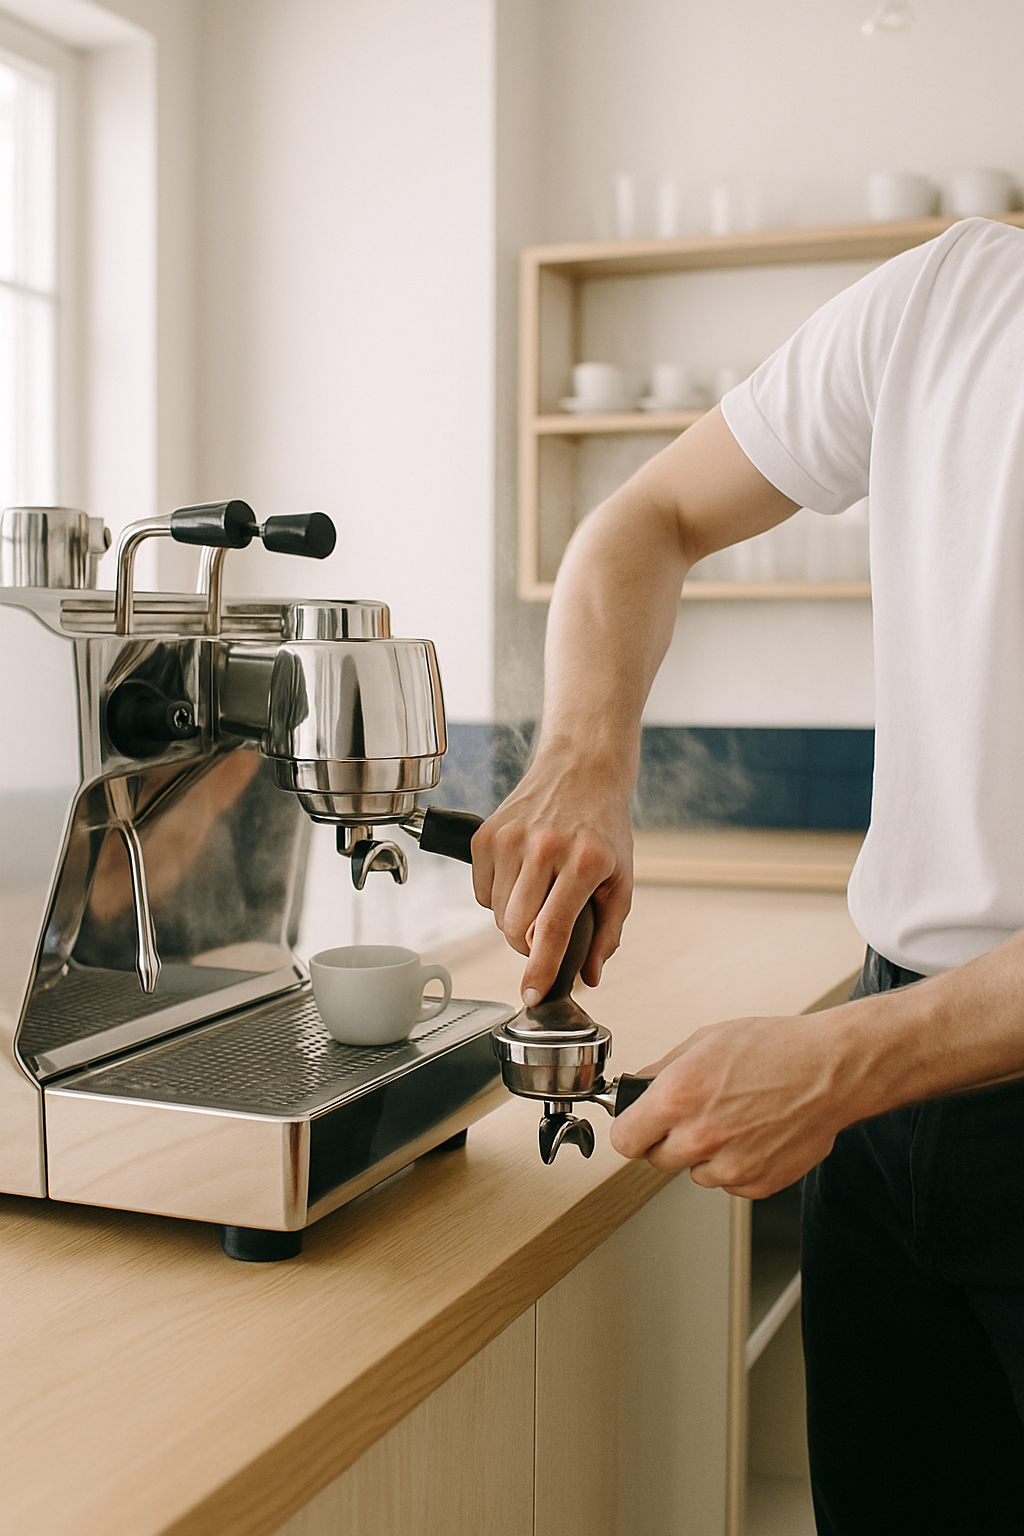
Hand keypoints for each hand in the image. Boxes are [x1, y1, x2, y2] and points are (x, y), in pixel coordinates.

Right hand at [470, 749, 633, 1002]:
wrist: (581, 768)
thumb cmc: (604, 826)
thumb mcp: (621, 879)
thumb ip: (608, 933)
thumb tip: (589, 977)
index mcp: (583, 862)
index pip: (553, 930)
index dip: (540, 969)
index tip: (531, 996)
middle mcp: (544, 848)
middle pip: (517, 929)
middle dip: (529, 946)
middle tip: (546, 933)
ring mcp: (510, 839)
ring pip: (496, 914)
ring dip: (514, 920)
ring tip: (538, 894)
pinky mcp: (486, 834)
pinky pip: (480, 891)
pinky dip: (496, 897)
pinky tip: (520, 876)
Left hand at [609, 1011, 854, 1197]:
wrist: (830, 1070)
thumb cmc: (774, 1049)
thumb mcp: (705, 1041)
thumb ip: (662, 1070)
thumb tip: (636, 1088)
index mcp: (676, 1097)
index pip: (624, 1140)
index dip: (632, 1130)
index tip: (638, 1126)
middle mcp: (699, 1136)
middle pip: (656, 1159)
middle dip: (668, 1139)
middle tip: (697, 1115)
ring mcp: (730, 1165)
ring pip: (694, 1173)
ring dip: (704, 1154)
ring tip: (735, 1119)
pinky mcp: (757, 1183)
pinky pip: (729, 1183)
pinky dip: (736, 1165)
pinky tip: (755, 1134)